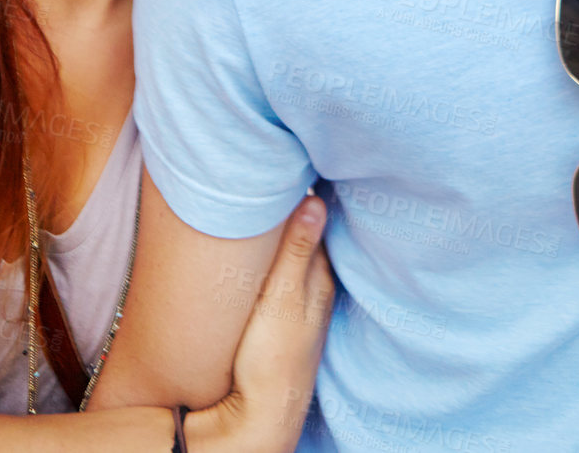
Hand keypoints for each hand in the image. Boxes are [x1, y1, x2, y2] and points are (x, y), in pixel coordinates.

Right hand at [186, 197, 332, 452]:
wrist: (262, 413)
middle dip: (291, 211)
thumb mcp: (283, 298)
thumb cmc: (273, 356)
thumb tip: (317, 200)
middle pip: (304, 238)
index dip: (302, 195)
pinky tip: (258, 254)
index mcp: (320, 278)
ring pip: (291, 258)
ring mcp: (297, 305)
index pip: (315, 222)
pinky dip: (272, 259)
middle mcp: (314, 288)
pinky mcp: (279, 318)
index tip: (286, 165)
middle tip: (268, 179)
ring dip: (280, 236)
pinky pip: (280, 276)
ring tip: (261, 205)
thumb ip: (297, 250)